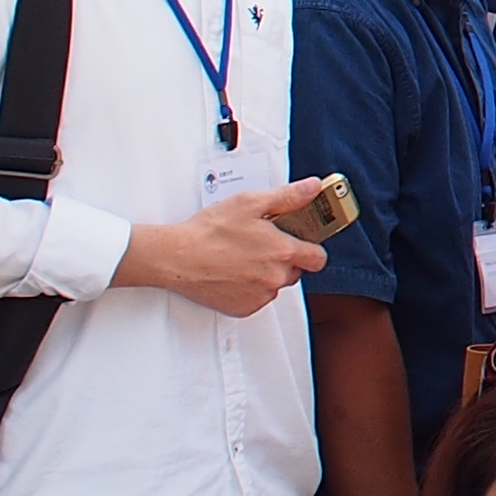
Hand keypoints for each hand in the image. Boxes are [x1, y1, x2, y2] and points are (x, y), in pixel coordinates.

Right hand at [120, 181, 334, 318]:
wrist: (177, 257)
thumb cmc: (209, 232)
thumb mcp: (250, 203)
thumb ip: (288, 197)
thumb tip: (312, 187)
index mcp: (283, 252)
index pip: (318, 258)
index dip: (310, 248)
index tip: (301, 242)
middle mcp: (275, 277)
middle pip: (295, 270)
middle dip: (284, 258)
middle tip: (261, 245)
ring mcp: (260, 295)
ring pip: (275, 284)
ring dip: (266, 273)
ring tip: (242, 257)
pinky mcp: (244, 308)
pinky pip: (257, 298)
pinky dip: (249, 288)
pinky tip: (233, 272)